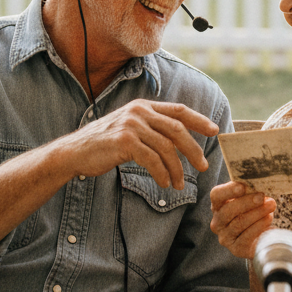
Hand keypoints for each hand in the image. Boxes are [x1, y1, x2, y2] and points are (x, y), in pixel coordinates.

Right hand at [73, 99, 217, 190]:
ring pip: (166, 147)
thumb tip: (178, 141)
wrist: (75, 151)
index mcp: (144, 106)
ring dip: (177, 169)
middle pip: (177, 129)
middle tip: (203, 166)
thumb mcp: (130, 129)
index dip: (199, 120)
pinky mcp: (124, 141)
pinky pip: (152, 159)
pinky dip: (161, 173)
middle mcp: (139, 112)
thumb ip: (151, 129)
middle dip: (193, 149)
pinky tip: (164, 183)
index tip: (215, 131)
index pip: (179, 110)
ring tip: (179, 184)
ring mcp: (131, 125)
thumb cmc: (105, 144)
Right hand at [209, 180, 276, 257]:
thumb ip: (249, 190)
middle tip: (261, 196)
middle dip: (246, 202)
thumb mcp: (249, 198)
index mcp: (217, 205)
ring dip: (257, 213)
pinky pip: (246, 237)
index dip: (228, 190)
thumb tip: (257, 182)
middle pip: (228, 210)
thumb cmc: (253, 211)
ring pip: (239, 223)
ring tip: (271, 205)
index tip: (242, 186)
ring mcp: (225, 237)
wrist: (260, 236)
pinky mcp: (236, 249)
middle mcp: (217, 222)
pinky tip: (268, 218)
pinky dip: (259, 226)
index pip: (216, 195)